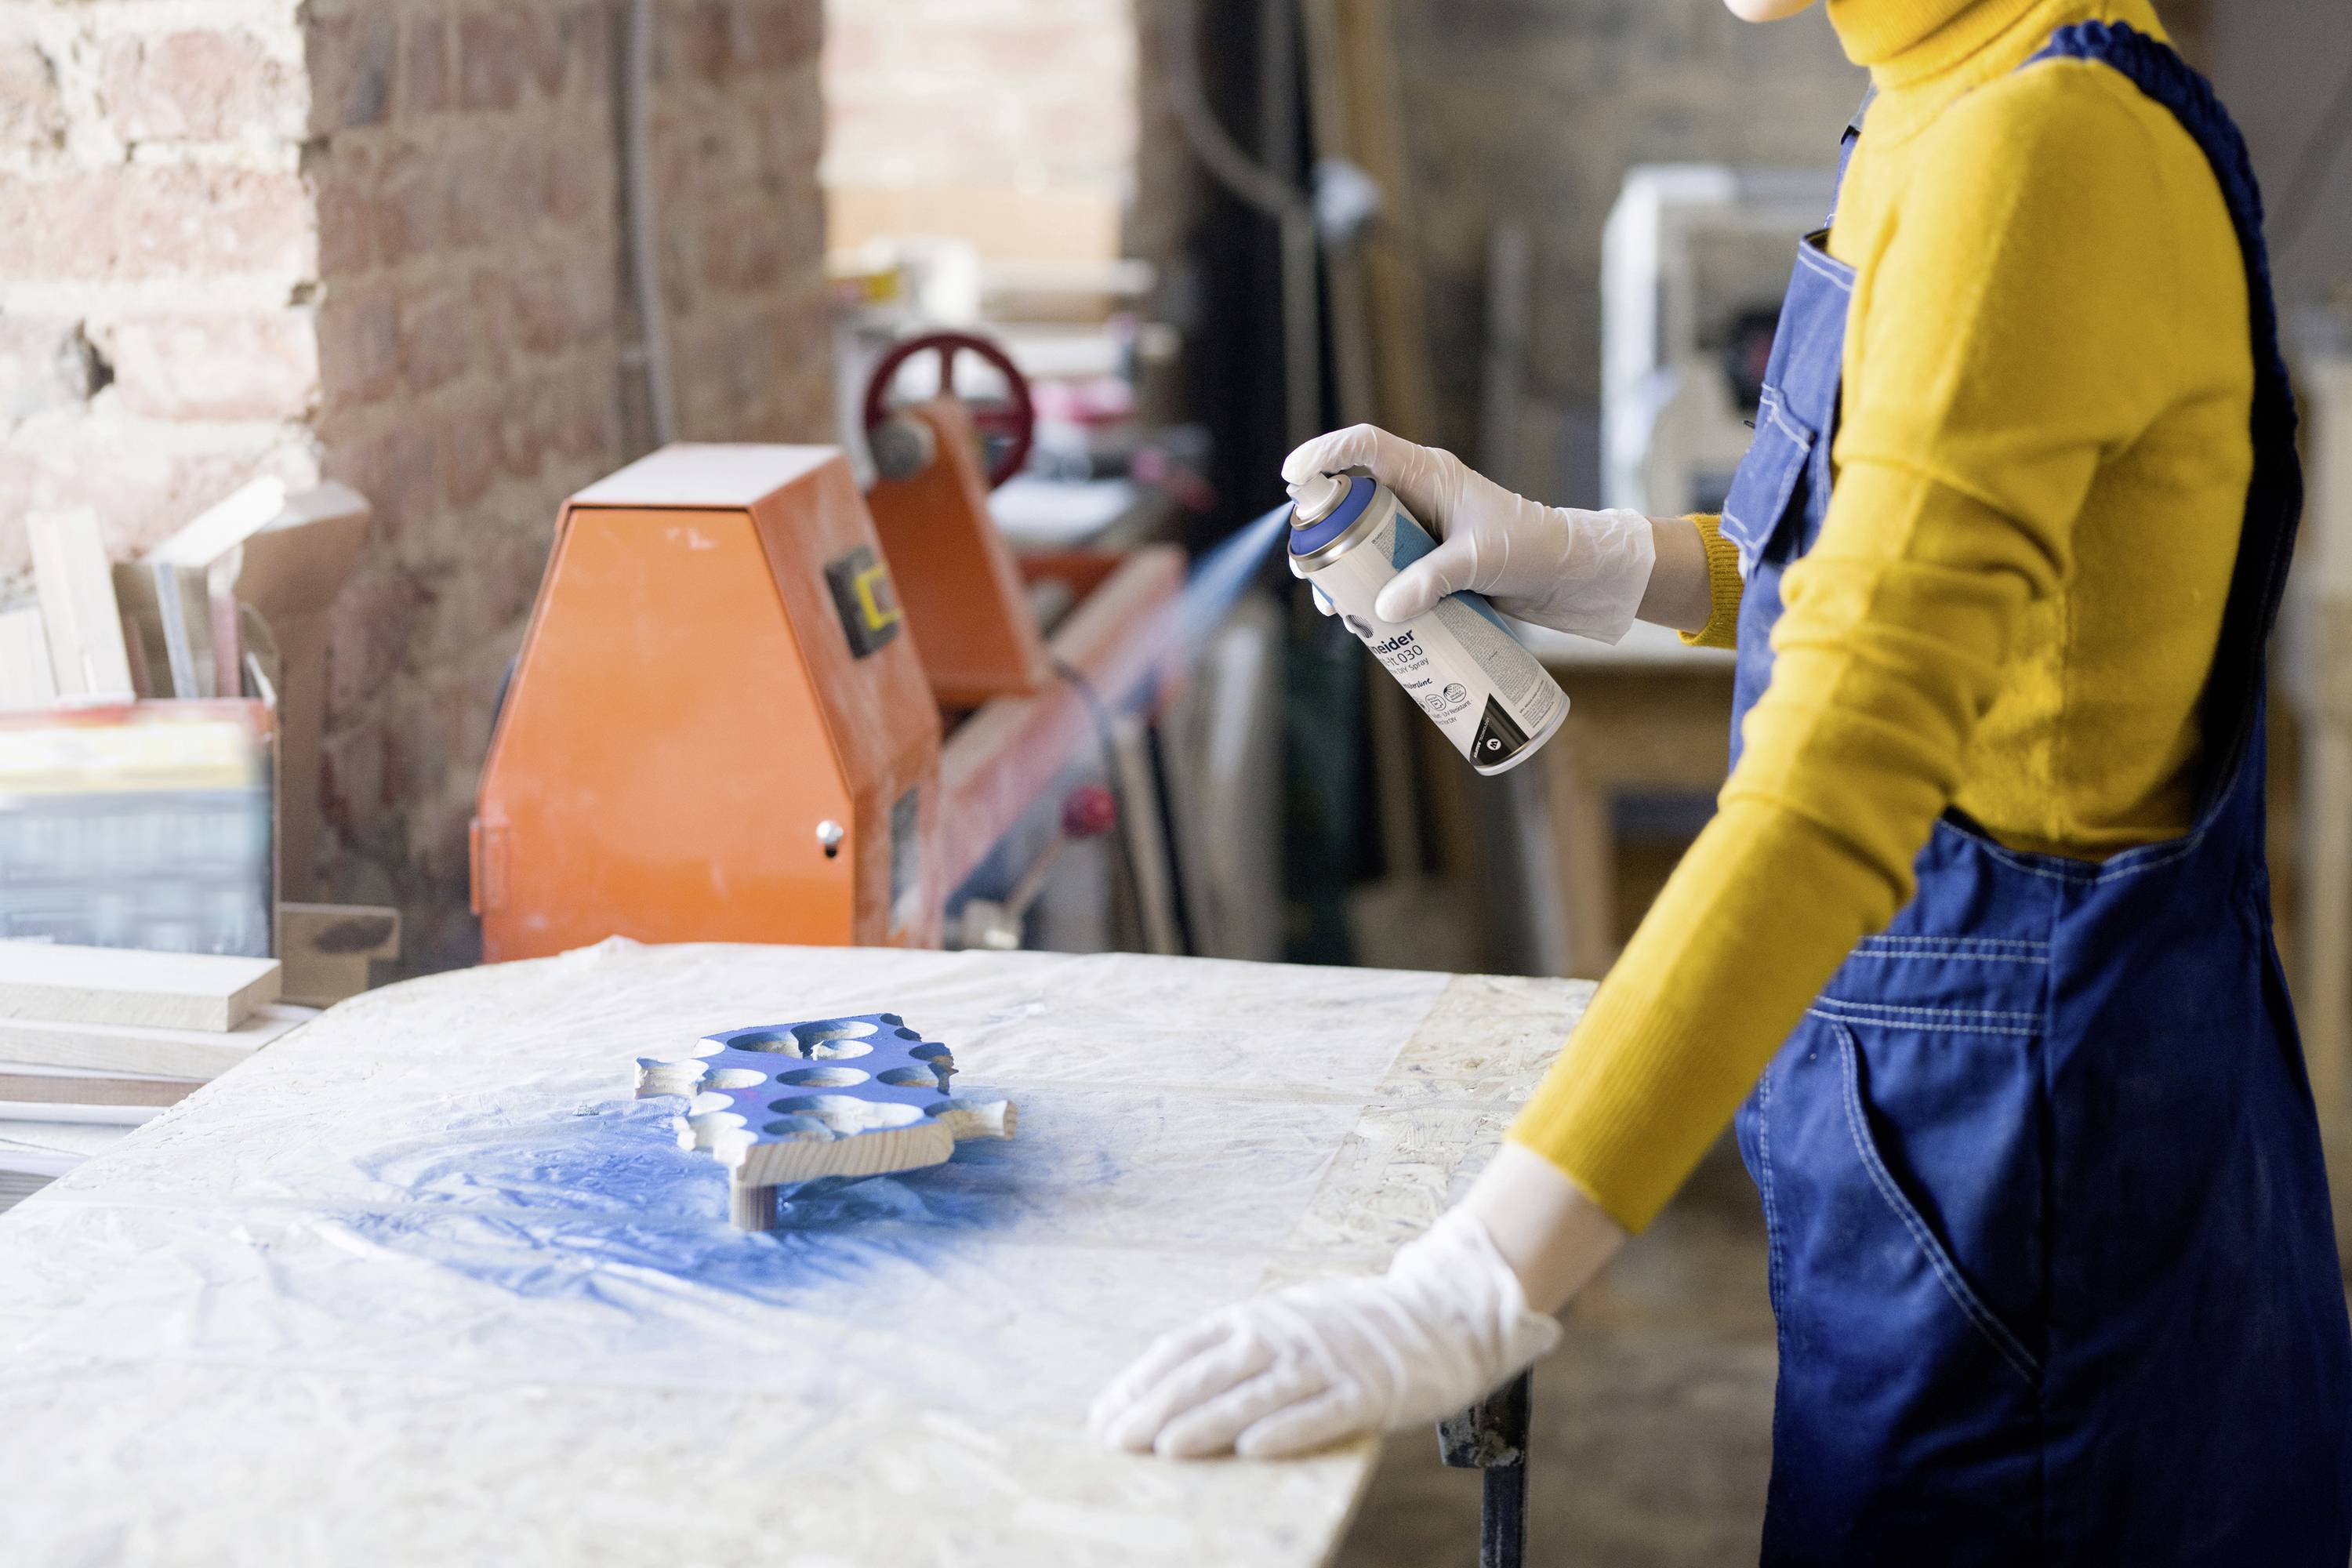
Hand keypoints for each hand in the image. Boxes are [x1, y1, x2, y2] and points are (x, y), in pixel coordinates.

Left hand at [1088, 1205, 1563, 1458]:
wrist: (1441, 1313)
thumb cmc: (1352, 1328)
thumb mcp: (1286, 1322)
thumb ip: (1237, 1349)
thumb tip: (1169, 1391)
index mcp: (1258, 1316)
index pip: (1184, 1346)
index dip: (1140, 1381)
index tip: (1103, 1414)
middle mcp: (1285, 1334)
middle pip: (1210, 1371)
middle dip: (1157, 1406)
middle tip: (1117, 1441)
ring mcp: (1326, 1361)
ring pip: (1256, 1393)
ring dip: (1208, 1421)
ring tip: (1166, 1447)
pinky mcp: (1368, 1390)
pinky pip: (1322, 1412)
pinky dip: (1286, 1429)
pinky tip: (1254, 1448)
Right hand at [1283, 425, 1660, 642]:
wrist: (1567, 575)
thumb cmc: (1532, 548)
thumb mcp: (1479, 561)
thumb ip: (1432, 581)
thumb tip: (1383, 610)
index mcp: (1428, 473)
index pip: (1364, 447)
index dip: (1324, 455)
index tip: (1291, 478)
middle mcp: (1416, 495)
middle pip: (1349, 499)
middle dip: (1318, 529)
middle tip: (1304, 563)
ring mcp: (1417, 530)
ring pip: (1358, 539)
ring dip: (1337, 567)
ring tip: (1329, 601)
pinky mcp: (1423, 562)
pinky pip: (1380, 569)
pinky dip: (1363, 590)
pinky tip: (1356, 615)